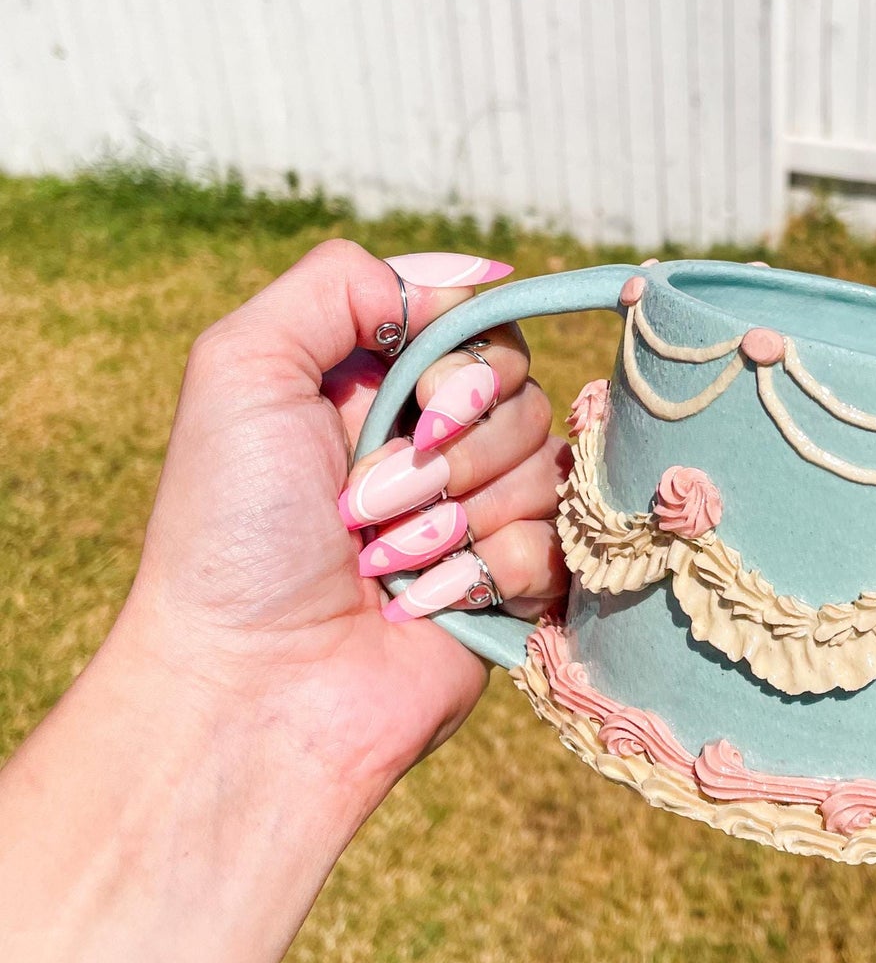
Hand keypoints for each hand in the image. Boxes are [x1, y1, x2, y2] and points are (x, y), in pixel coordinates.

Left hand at [119, 239, 568, 819]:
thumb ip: (342, 282)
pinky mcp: (510, 592)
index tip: (424, 400)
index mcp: (375, 385)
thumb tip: (475, 275)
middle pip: (525, 393)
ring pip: (545, 469)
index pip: (481, 327)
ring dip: (456, 516)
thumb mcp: (243, 366)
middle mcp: (431, 445)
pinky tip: (421, 606)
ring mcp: (476, 519)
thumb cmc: (229, 532)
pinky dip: (485, 572)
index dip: (470, 360)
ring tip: (380, 563)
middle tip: (365, 503)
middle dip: (451, 449)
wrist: (250, 687)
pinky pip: (557, 546)